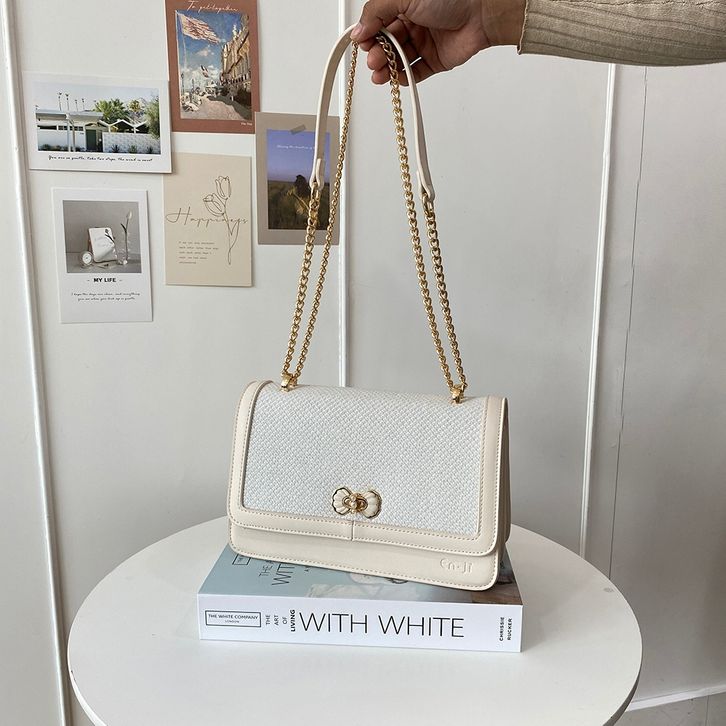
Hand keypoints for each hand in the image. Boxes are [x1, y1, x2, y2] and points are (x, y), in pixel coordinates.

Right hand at [350, 0, 524, 83]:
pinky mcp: (435, 60)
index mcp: (403, 4)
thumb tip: (359, 30)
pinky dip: (405, 77)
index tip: (363, 43)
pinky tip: (397, 78)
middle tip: (373, 59)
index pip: (378, 22)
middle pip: (387, 43)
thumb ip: (377, 12)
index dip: (369, 34)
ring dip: (387, 68)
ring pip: (399, 59)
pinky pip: (416, 72)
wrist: (482, 13)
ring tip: (380, 74)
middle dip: (378, 53)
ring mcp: (424, 42)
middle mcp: (413, 22)